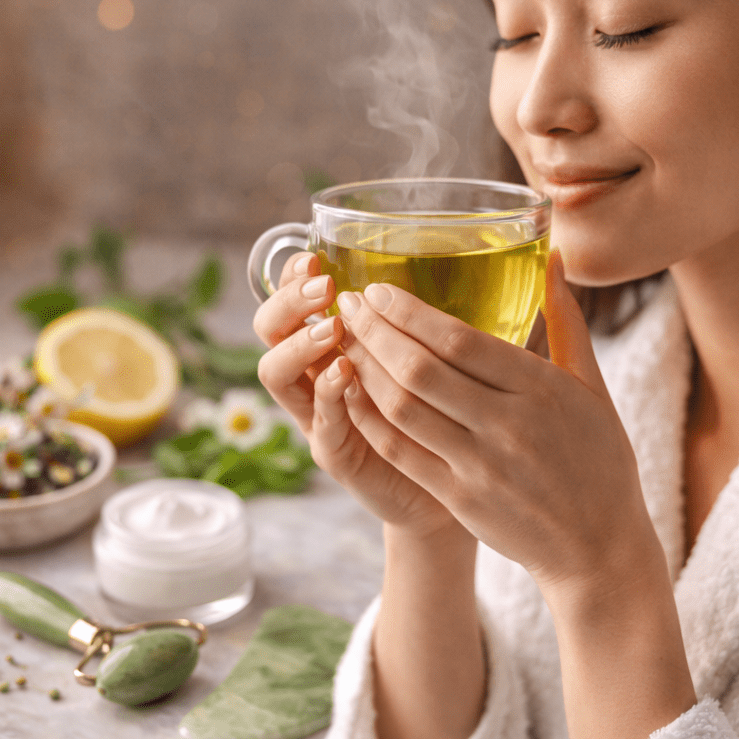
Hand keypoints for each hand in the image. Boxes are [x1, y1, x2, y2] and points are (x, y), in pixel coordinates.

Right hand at [253, 253, 462, 540]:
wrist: (453, 485)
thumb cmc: (446, 409)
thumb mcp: (439, 351)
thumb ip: (434, 314)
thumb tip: (468, 258)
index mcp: (334, 345)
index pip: (293, 301)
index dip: (291, 276)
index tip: (313, 253)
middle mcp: (316, 376)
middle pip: (270, 329)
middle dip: (288, 301)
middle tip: (323, 285)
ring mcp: (320, 416)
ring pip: (277, 374)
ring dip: (300, 344)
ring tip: (333, 327)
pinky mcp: (336, 455)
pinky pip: (319, 423)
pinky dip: (328, 395)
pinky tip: (345, 373)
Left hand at [336, 252, 661, 597]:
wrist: (599, 547)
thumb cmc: (600, 459)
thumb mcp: (594, 386)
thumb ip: (566, 320)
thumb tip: (556, 256)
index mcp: (541, 388)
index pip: (460, 339)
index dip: (409, 312)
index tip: (376, 290)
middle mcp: (508, 424)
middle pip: (421, 368)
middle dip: (374, 331)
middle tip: (347, 305)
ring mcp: (480, 465)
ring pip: (403, 408)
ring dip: (364, 369)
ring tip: (342, 342)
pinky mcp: (460, 498)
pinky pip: (401, 452)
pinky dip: (369, 420)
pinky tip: (348, 393)